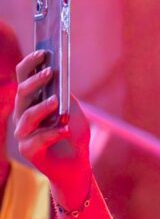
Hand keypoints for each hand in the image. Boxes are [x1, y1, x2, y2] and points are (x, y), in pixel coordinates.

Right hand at [13, 50, 91, 199]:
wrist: (77, 166)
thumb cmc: (73, 135)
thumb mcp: (74, 112)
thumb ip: (66, 97)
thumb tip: (59, 77)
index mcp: (33, 102)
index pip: (24, 78)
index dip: (31, 64)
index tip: (44, 52)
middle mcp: (23, 115)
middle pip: (22, 93)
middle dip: (35, 81)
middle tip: (50, 72)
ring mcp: (23, 133)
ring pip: (27, 116)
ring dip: (42, 107)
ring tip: (57, 101)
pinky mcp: (29, 151)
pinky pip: (37, 139)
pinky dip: (53, 133)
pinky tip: (64, 130)